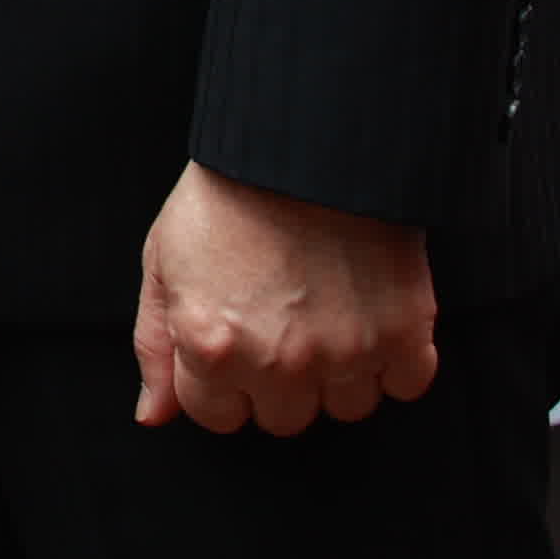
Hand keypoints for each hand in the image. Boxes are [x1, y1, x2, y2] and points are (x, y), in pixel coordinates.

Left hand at [132, 165, 438, 435]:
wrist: (304, 138)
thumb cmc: (228, 192)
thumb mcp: (164, 259)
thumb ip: (154, 345)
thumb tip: (152, 416)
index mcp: (211, 347)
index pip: (215, 416)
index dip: (222, 376)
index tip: (235, 337)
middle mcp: (278, 363)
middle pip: (282, 420)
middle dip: (277, 380)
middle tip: (283, 321)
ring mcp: (344, 352)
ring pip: (345, 409)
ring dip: (338, 373)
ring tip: (329, 312)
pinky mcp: (404, 331)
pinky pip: (407, 384)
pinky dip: (397, 359)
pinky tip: (374, 314)